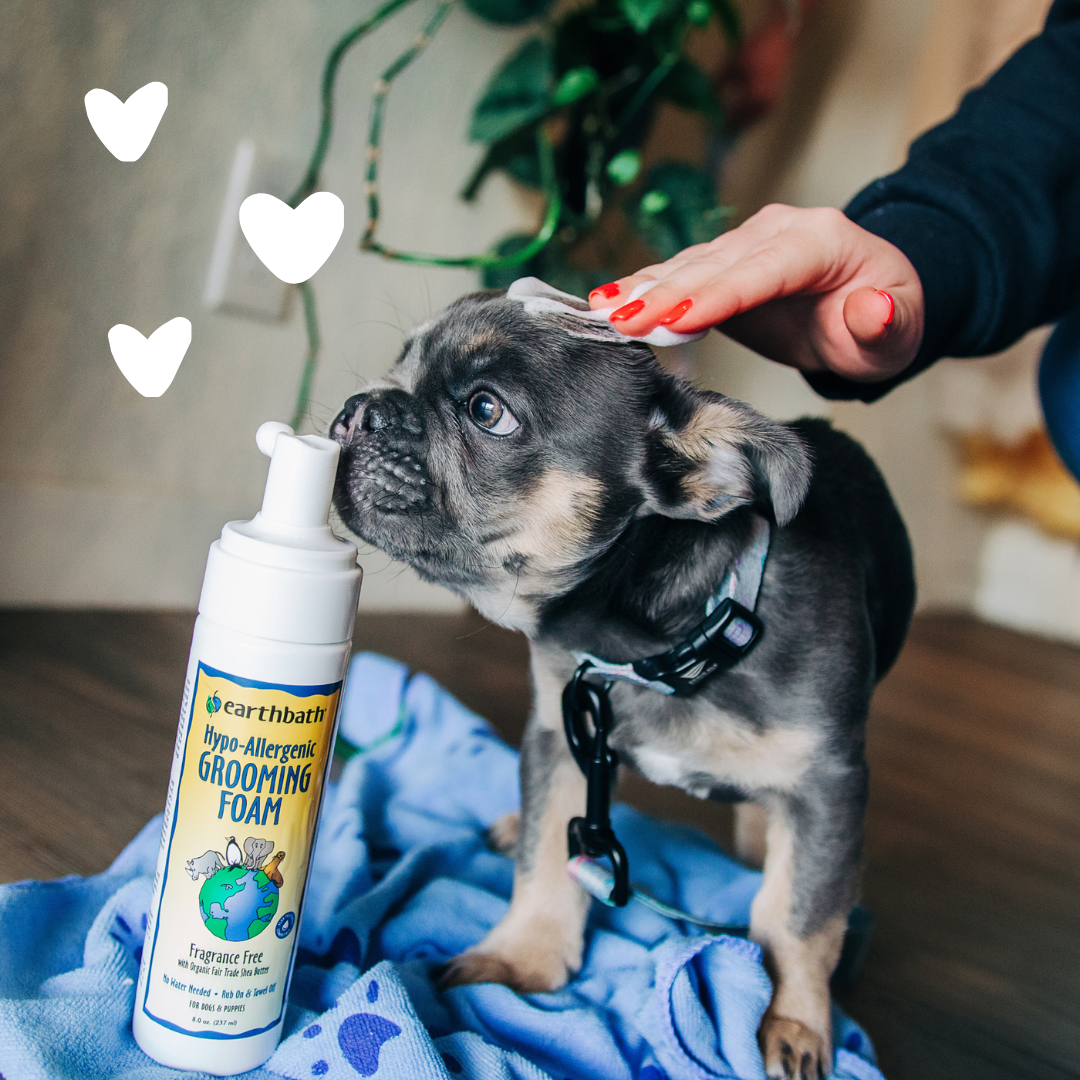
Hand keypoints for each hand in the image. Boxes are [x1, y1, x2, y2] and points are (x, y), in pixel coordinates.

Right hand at [589, 204, 923, 382]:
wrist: (870, 306)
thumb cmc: (886, 320)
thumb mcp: (901, 329)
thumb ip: (885, 322)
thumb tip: (872, 310)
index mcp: (820, 241)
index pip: (762, 271)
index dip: (718, 295)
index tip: (676, 318)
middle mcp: (776, 233)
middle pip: (714, 266)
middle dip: (664, 293)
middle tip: (619, 319)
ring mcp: (745, 246)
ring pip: (689, 267)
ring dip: (643, 289)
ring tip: (599, 309)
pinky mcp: (722, 266)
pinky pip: (679, 277)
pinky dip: (643, 289)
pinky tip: (606, 302)